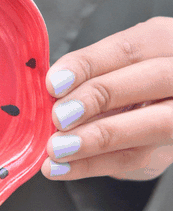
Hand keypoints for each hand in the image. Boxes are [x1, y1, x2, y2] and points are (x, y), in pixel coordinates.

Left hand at [40, 17, 172, 181]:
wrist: (157, 113)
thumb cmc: (126, 83)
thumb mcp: (113, 68)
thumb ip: (89, 75)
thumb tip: (48, 93)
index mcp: (164, 42)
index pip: (129, 48)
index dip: (89, 64)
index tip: (54, 83)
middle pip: (153, 78)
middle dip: (100, 96)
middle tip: (58, 117)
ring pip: (156, 124)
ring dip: (98, 139)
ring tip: (56, 149)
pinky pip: (138, 158)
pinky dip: (94, 165)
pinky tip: (61, 168)